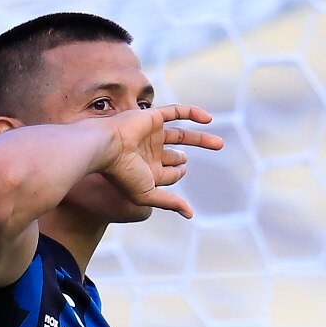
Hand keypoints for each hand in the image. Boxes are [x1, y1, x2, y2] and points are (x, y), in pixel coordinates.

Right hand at [96, 104, 223, 218]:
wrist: (106, 147)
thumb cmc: (123, 174)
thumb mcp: (147, 194)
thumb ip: (169, 202)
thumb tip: (190, 215)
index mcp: (147, 171)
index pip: (170, 173)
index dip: (179, 174)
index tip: (180, 173)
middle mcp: (150, 152)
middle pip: (175, 155)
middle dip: (182, 160)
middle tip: (187, 162)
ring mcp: (152, 134)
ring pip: (181, 135)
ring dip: (201, 139)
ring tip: (220, 144)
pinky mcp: (153, 117)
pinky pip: (176, 111)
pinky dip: (193, 113)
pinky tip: (209, 119)